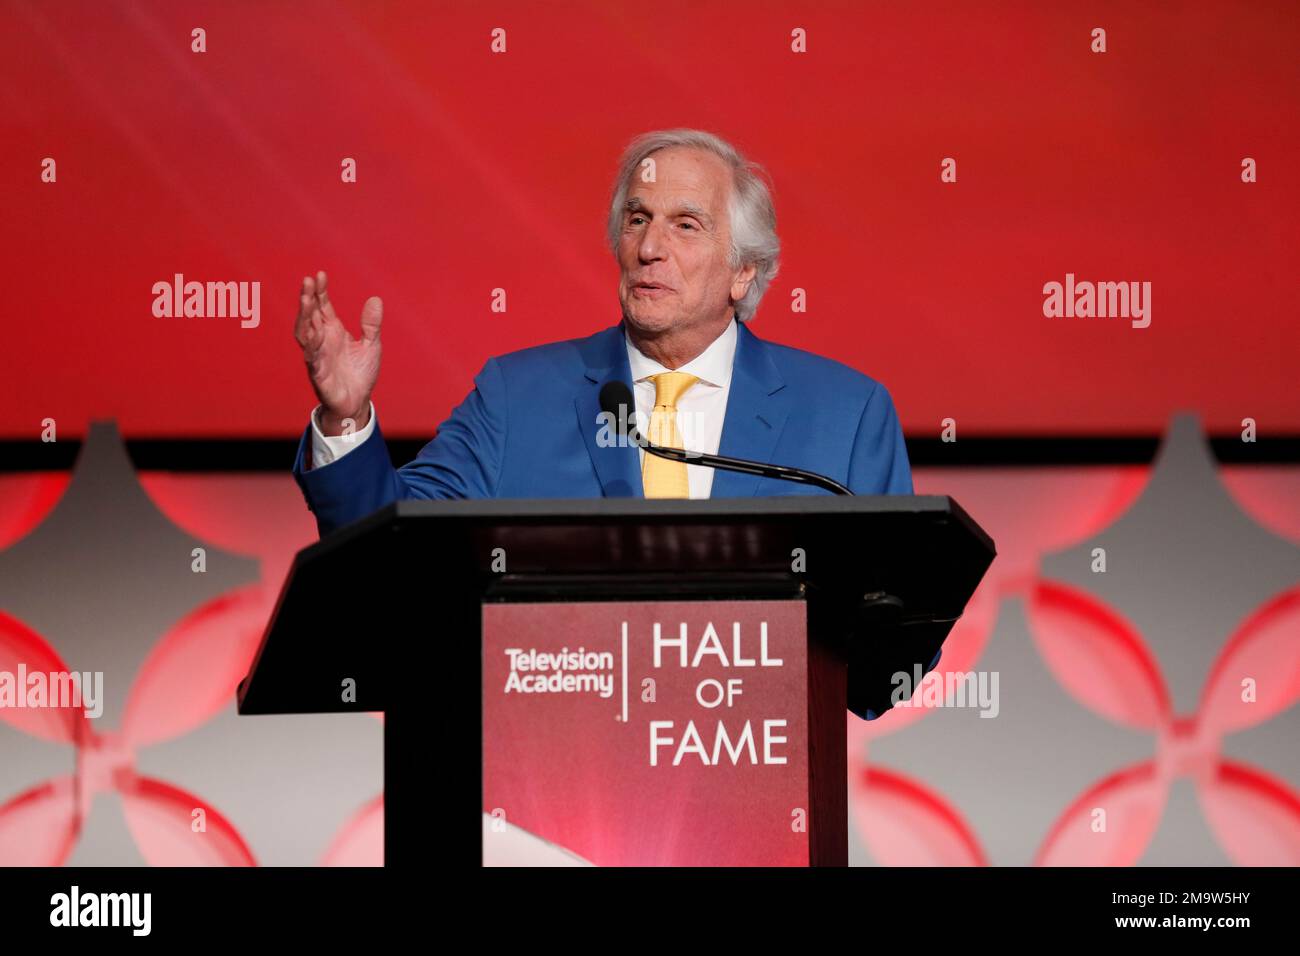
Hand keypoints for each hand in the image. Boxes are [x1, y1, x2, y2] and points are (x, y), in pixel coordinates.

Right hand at [294, 270, 381, 434]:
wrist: (357, 402)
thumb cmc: (360, 373)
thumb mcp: (371, 345)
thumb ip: (371, 324)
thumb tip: (376, 299)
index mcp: (333, 331)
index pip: (322, 306)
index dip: (320, 291)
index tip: (320, 275)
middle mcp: (322, 340)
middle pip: (310, 315)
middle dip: (308, 298)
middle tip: (309, 281)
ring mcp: (317, 356)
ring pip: (305, 333)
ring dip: (304, 317)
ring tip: (307, 300)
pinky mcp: (318, 373)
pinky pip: (311, 358)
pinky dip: (312, 345)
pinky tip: (314, 331)